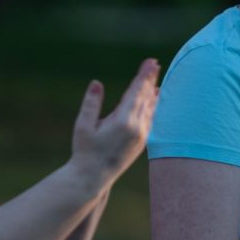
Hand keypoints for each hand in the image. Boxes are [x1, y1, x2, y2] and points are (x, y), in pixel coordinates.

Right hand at [70, 58, 159, 185]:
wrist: (93, 178)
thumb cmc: (84, 151)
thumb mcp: (83, 126)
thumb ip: (91, 104)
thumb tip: (96, 83)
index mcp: (123, 121)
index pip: (136, 92)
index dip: (144, 76)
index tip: (151, 62)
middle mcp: (137, 128)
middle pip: (146, 97)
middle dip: (150, 80)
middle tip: (155, 64)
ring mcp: (142, 136)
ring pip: (151, 108)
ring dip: (153, 92)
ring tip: (156, 78)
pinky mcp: (143, 142)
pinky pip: (151, 119)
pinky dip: (153, 106)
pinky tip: (155, 99)